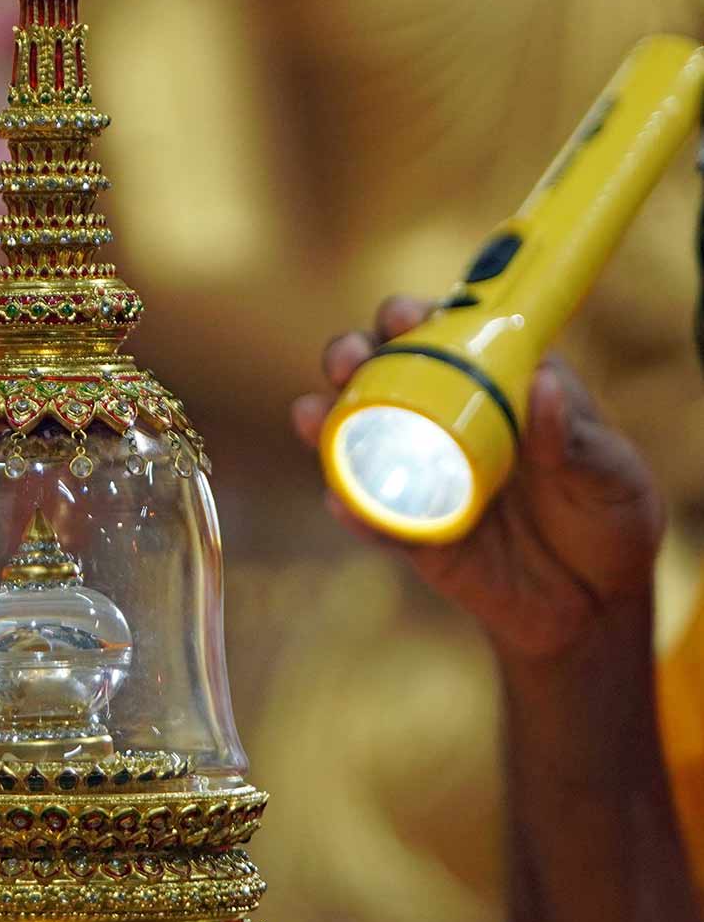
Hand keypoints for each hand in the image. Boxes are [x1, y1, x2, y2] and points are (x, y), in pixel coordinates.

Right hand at [293, 296, 664, 661]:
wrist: (591, 605)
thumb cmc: (607, 516)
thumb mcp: (609, 474)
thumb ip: (576, 437)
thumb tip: (544, 385)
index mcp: (497, 386)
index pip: (445, 335)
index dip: (416, 317)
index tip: (404, 316)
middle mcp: (448, 421)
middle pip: (383, 374)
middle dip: (353, 355)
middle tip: (348, 358)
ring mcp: (424, 476)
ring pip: (360, 438)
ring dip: (327, 422)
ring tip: (312, 416)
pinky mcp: (412, 533)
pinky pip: (374, 519)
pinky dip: (352, 510)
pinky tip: (339, 502)